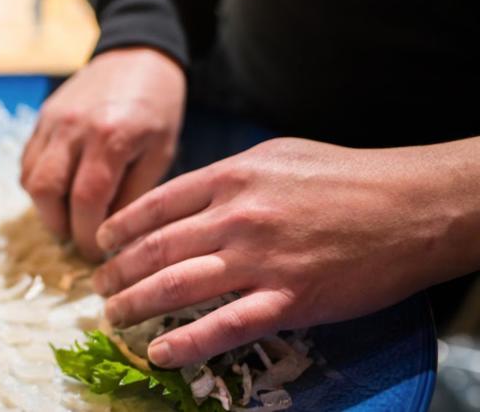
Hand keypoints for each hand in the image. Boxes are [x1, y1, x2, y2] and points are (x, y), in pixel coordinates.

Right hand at [20, 48, 185, 260]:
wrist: (137, 55)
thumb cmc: (157, 107)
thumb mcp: (161, 150)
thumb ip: (134, 193)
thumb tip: (113, 235)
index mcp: (111, 136)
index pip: (87, 199)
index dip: (86, 235)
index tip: (98, 254)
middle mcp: (74, 127)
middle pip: (46, 191)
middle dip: (60, 226)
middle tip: (79, 240)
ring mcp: (52, 120)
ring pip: (30, 178)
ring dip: (46, 208)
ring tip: (70, 217)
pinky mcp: (41, 117)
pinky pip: (28, 161)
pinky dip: (39, 184)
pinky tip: (61, 192)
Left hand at [92, 137, 478, 366]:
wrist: (411, 205)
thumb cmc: (346, 176)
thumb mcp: (277, 155)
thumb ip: (227, 176)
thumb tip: (187, 195)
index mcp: (231, 177)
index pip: (155, 205)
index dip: (120, 228)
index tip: (102, 244)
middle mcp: (236, 217)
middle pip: (156, 248)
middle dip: (117, 271)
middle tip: (98, 286)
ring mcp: (261, 260)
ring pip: (178, 286)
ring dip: (136, 304)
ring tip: (114, 316)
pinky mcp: (289, 300)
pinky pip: (224, 327)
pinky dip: (186, 343)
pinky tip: (160, 353)